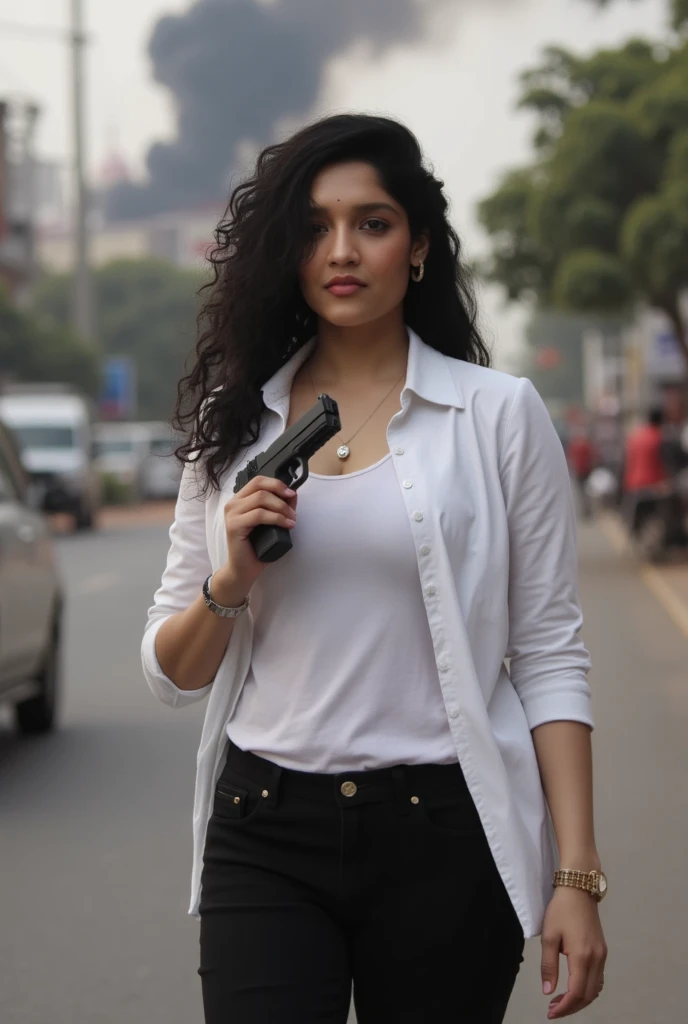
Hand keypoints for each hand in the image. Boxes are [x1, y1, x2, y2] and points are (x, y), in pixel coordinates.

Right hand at [215, 475, 297, 599]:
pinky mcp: (234, 526)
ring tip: (292, 520)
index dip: (276, 483)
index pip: (258, 481)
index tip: (291, 493)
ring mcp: (232, 514)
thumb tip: (293, 494)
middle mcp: (233, 504)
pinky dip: (277, 518)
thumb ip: (280, 507)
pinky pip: (259, 514)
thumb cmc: (257, 547)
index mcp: (240, 500)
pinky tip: (287, 525)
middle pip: (260, 487)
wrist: (244, 569)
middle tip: (293, 510)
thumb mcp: (272, 523)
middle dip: (281, 495)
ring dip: (281, 508)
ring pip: (261, 499)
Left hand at [540, 886, 607, 1018]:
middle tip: (553, 1009)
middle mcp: (597, 959)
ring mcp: (602, 956)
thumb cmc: (561, 910)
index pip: (577, 993)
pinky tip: (574, 987)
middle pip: (588, 995)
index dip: (565, 1007)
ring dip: (580, 1000)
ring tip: (561, 1000)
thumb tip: (548, 991)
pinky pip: (598, 979)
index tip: (550, 1012)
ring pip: (596, 989)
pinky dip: (588, 989)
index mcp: (582, 956)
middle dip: (572, 1007)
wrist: (578, 890)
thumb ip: (548, 966)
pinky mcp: (602, 951)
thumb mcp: (549, 936)